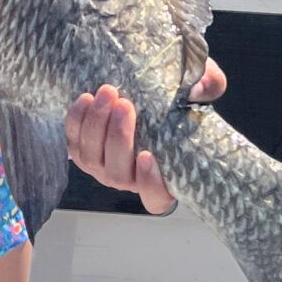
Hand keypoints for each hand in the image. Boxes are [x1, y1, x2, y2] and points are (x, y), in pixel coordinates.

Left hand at [64, 59, 225, 215]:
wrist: (146, 83)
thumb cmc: (179, 95)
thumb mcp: (204, 84)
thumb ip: (208, 84)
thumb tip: (196, 90)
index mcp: (164, 176)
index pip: (156, 199)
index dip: (151, 185)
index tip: (149, 156)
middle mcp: (130, 178)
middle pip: (118, 174)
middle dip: (119, 138)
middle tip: (126, 105)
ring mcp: (103, 166)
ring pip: (92, 157)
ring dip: (97, 125)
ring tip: (109, 93)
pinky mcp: (82, 148)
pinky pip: (73, 141)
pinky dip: (76, 121)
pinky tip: (87, 99)